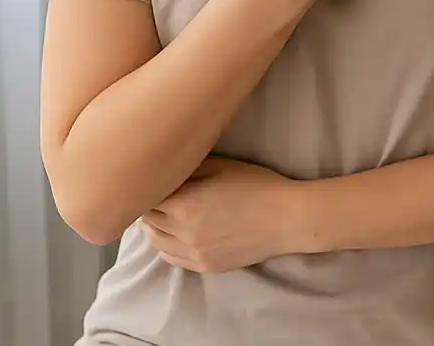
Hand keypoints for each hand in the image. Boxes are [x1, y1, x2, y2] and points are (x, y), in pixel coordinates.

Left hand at [142, 156, 303, 272]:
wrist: (286, 218)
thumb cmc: (258, 186)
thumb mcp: (223, 166)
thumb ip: (190, 168)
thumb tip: (167, 168)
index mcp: (184, 204)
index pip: (147, 197)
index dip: (149, 187)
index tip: (154, 180)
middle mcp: (182, 232)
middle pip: (148, 220)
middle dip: (149, 206)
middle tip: (158, 195)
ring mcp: (193, 253)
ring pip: (156, 243)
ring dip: (155, 227)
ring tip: (163, 215)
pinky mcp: (205, 266)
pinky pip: (172, 259)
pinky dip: (166, 246)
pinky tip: (173, 235)